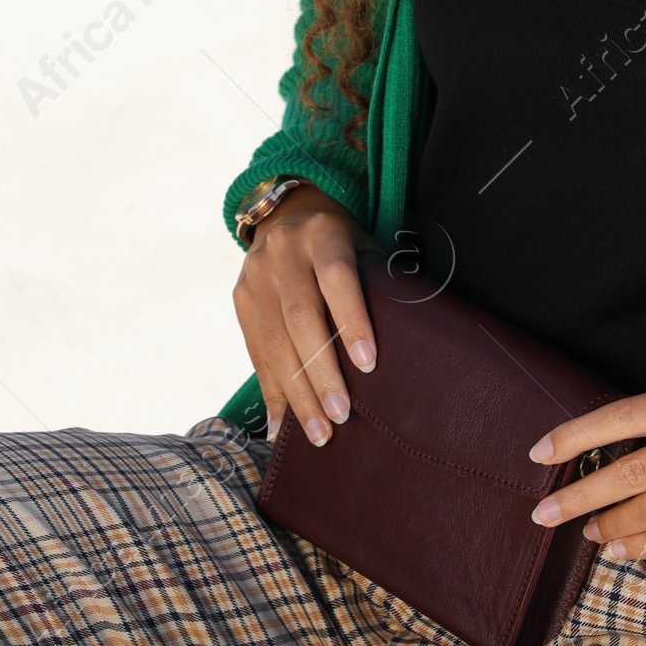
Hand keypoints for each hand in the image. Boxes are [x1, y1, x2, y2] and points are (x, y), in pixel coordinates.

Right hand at [231, 184, 377, 445]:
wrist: (287, 213)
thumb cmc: (345, 243)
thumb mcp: (365, 248)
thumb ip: (378, 287)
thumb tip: (406, 348)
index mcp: (322, 234)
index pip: (337, 278)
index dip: (352, 321)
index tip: (368, 366)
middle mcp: (283, 254)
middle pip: (300, 319)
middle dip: (321, 372)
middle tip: (342, 415)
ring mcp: (255, 277)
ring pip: (273, 343)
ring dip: (297, 394)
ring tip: (319, 433)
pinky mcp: (240, 299)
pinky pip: (255, 353)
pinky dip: (271, 392)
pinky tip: (281, 425)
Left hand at [528, 379, 645, 560]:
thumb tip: (602, 455)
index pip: (625, 415)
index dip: (577, 435)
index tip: (540, 453)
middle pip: (631, 471)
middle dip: (581, 495)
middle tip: (544, 513)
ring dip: (610, 526)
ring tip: (586, 533)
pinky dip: (645, 547)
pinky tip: (621, 550)